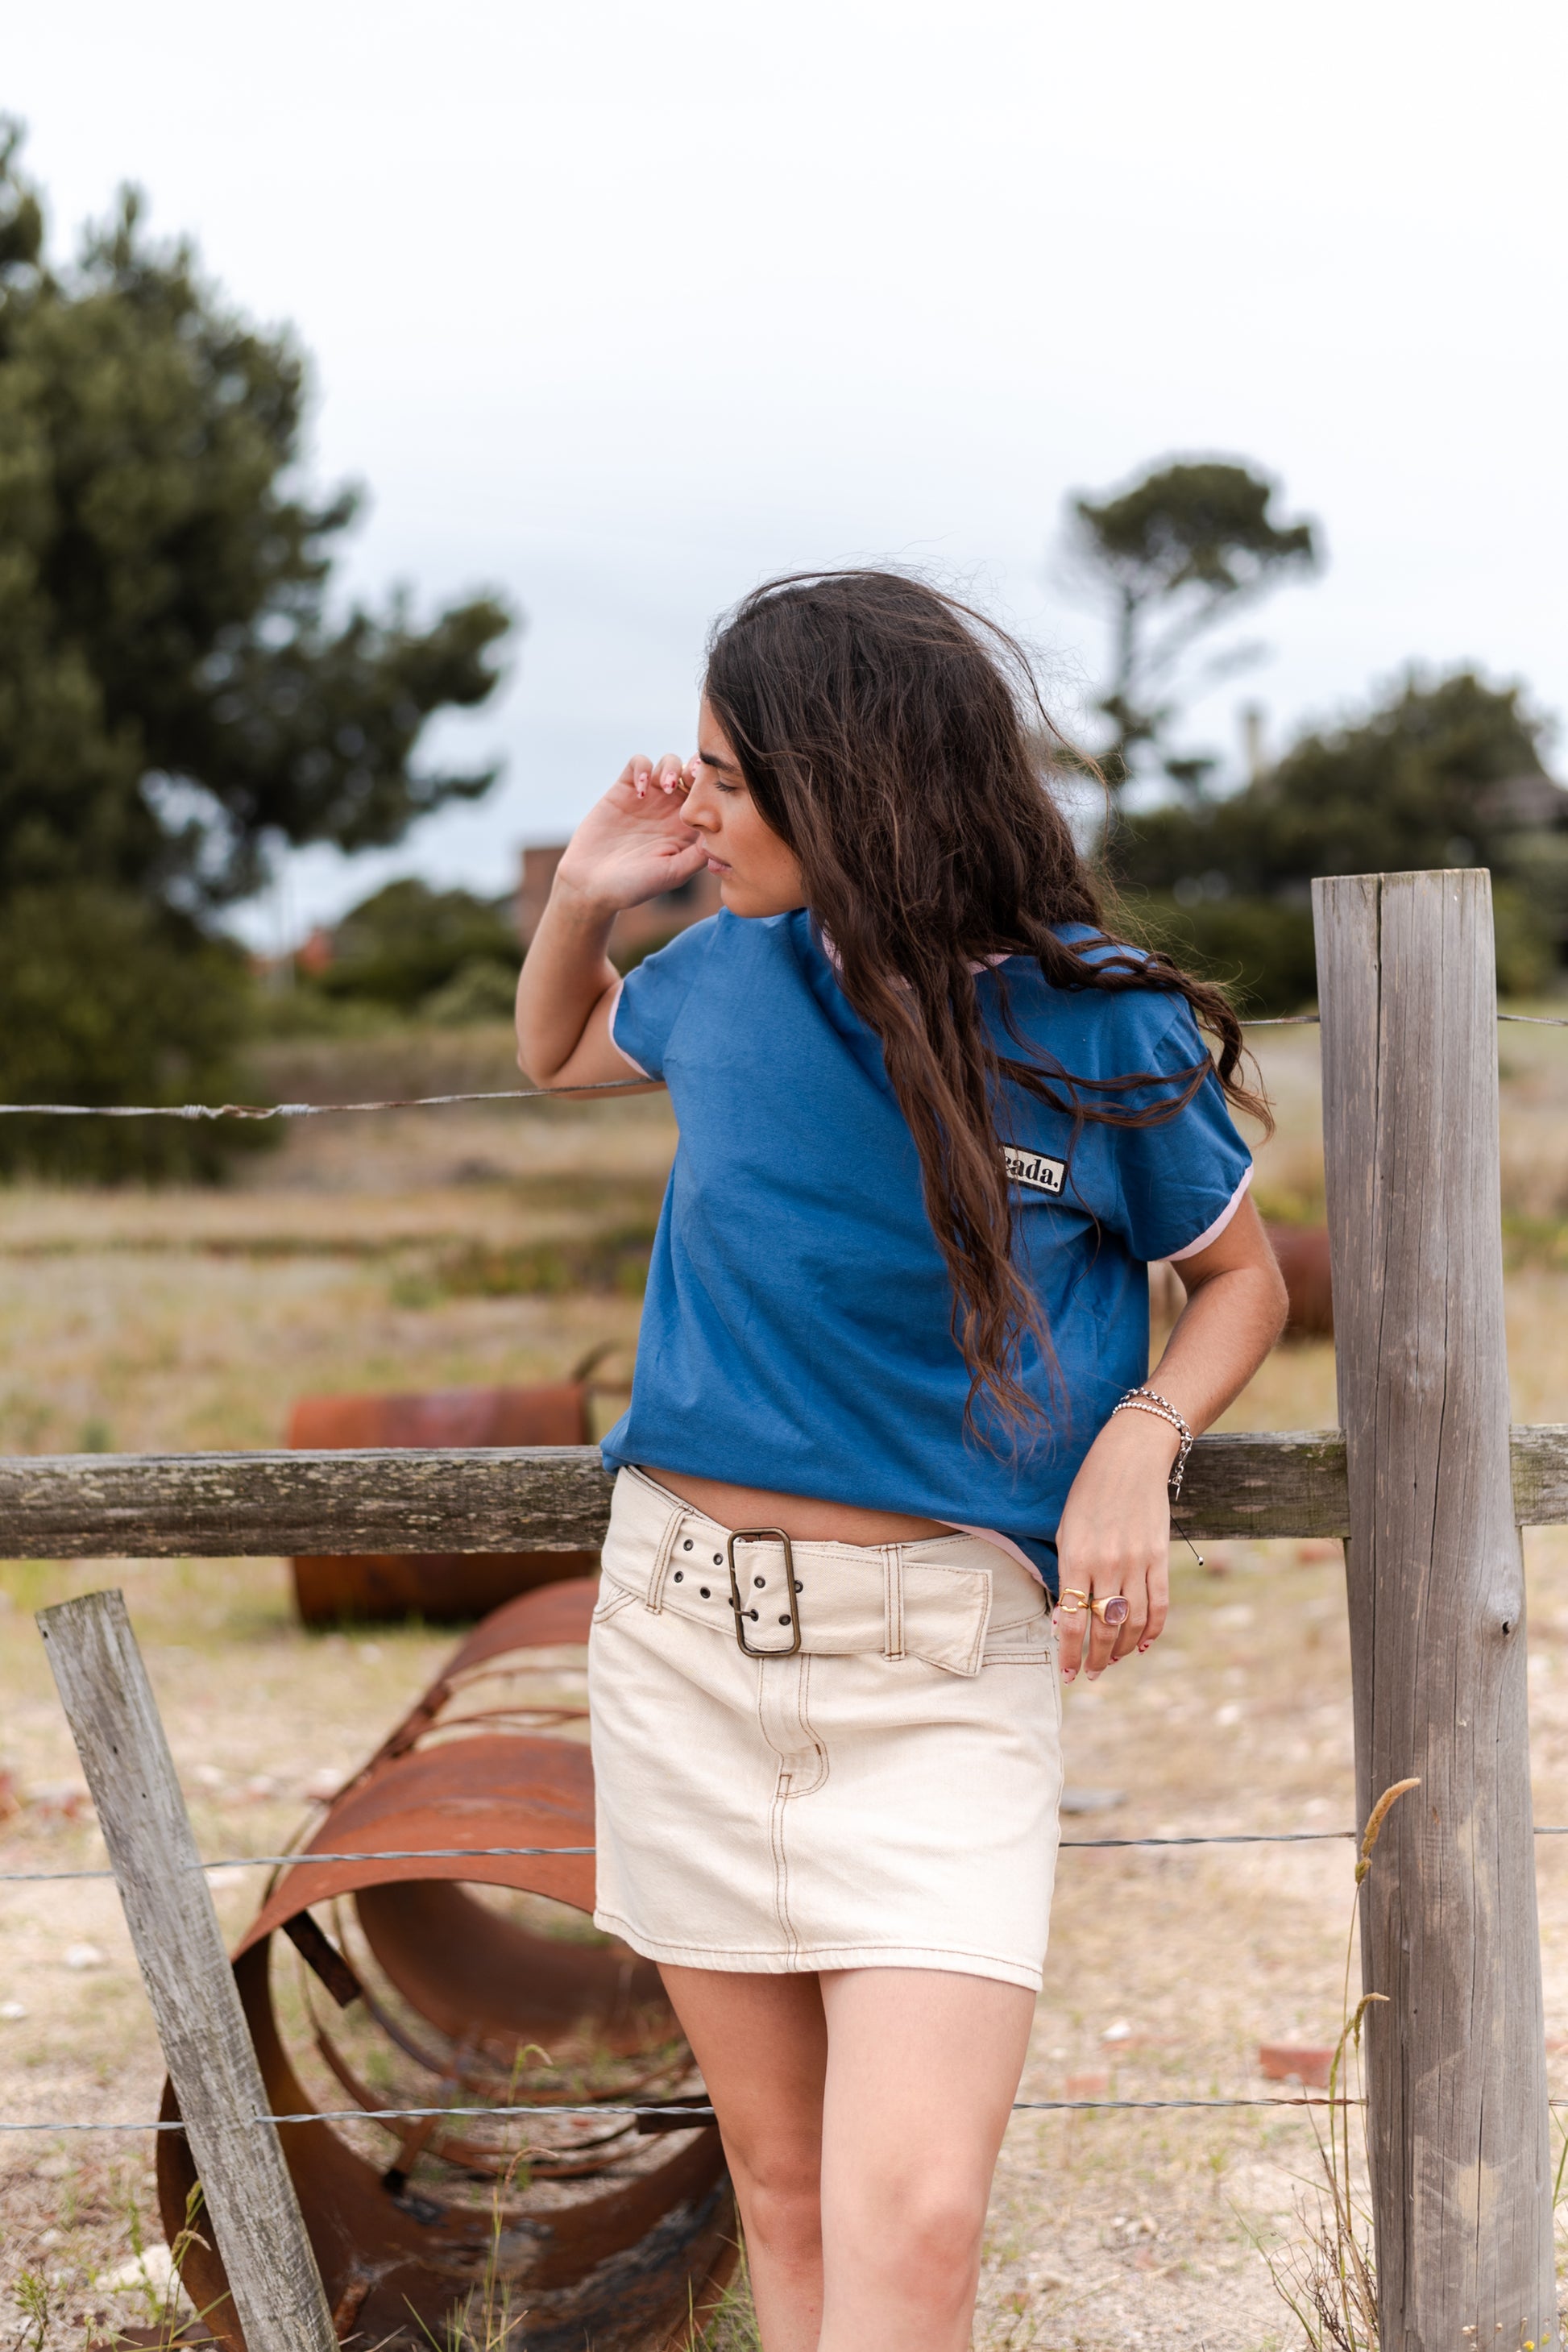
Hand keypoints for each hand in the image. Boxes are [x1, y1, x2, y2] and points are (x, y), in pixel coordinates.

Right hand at [554, 753, 708, 914]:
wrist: (591, 884)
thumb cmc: (634, 886)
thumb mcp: (673, 873)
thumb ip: (699, 854)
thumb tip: (724, 831)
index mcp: (689, 827)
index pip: (711, 797)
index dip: (715, 788)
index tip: (712, 792)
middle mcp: (671, 809)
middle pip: (693, 772)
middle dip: (697, 768)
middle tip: (692, 778)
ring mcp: (648, 797)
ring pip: (669, 763)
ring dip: (671, 767)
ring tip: (665, 787)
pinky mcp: (624, 790)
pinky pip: (638, 763)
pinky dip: (642, 768)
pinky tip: (639, 791)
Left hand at [1053, 1410, 1175, 1681]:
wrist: (1130, 1458)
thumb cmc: (1088, 1493)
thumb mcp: (1066, 1530)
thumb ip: (1067, 1575)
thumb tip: (1065, 1620)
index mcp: (1076, 1558)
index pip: (1072, 1621)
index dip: (1069, 1654)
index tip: (1067, 1675)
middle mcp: (1107, 1565)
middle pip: (1104, 1628)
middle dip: (1095, 1659)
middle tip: (1090, 1675)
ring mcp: (1137, 1562)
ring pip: (1133, 1623)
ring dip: (1122, 1650)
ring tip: (1111, 1661)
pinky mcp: (1160, 1558)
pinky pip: (1159, 1604)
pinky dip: (1152, 1630)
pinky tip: (1142, 1645)